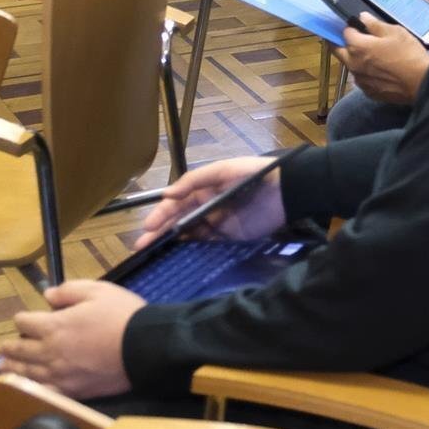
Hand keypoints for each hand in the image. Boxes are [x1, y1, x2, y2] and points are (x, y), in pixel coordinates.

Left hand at [0, 281, 141, 397]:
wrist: (144, 347)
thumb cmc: (122, 315)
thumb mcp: (100, 290)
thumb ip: (70, 290)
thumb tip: (48, 295)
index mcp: (54, 325)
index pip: (23, 322)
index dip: (23, 318)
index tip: (27, 318)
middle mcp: (48, 351)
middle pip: (17, 349)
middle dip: (10, 345)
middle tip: (8, 345)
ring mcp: (57, 373)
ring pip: (23, 372)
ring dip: (12, 367)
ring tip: (7, 365)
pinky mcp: (68, 389)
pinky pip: (41, 389)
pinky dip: (30, 385)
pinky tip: (28, 382)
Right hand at [135, 156, 283, 249]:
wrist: (287, 191)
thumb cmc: (254, 175)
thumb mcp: (224, 169)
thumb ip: (195, 180)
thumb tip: (166, 194)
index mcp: (203, 190)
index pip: (176, 203)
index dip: (161, 214)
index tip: (148, 227)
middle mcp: (206, 207)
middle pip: (177, 220)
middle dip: (158, 232)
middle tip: (141, 246)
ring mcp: (216, 224)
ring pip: (187, 234)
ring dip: (170, 243)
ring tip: (151, 254)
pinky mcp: (228, 238)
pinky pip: (205, 245)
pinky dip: (191, 251)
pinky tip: (177, 258)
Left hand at [335, 14, 428, 104]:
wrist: (420, 82)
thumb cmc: (408, 54)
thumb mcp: (395, 32)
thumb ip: (375, 24)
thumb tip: (362, 17)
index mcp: (357, 46)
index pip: (344, 32)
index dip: (352, 27)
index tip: (358, 25)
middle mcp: (352, 63)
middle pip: (337, 50)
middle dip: (342, 43)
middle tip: (356, 39)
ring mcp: (359, 79)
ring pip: (350, 65)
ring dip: (355, 58)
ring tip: (375, 56)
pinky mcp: (368, 91)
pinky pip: (361, 78)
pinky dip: (366, 72)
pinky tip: (381, 71)